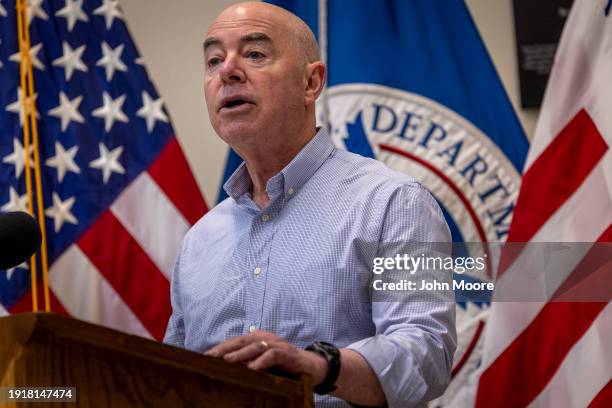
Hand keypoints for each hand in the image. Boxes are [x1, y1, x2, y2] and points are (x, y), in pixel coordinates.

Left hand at [204, 330, 327, 383]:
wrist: (312, 366)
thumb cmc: (285, 366)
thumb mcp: (264, 363)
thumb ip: (249, 361)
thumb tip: (228, 366)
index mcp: (258, 339)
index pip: (235, 341)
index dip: (220, 347)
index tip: (204, 356)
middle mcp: (266, 338)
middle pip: (241, 341)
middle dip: (224, 349)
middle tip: (209, 357)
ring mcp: (277, 344)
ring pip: (255, 346)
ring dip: (240, 354)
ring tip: (227, 361)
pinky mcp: (287, 354)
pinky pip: (272, 355)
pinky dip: (261, 361)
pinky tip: (252, 368)